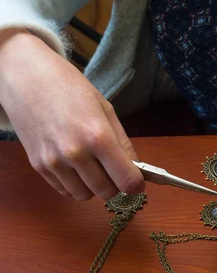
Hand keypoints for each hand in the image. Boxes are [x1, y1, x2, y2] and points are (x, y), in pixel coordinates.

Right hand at [0, 31, 144, 200]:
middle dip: (115, 185)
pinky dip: (74, 184)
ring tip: (92, 167)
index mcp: (97, 136)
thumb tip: (135, 169)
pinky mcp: (38, 166)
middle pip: (107, 192)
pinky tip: (74, 166)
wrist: (25, 77)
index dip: (136, 183)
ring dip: (93, 187)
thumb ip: (122, 143)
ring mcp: (54, 162)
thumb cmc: (68, 87)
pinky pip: (64, 190)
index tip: (136, 179)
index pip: (127, 180)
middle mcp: (75, 153)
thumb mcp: (105, 109)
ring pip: (84, 196)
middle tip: (113, 170)